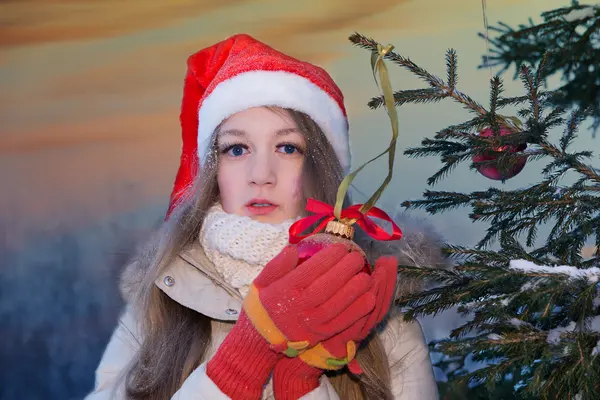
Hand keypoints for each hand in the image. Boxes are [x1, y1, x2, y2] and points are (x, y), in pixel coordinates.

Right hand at [207, 244, 375, 399]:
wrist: (260, 338)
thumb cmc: (263, 304)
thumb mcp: (261, 282)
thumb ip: (276, 265)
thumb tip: (292, 248)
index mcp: (284, 291)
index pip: (309, 272)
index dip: (327, 259)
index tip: (341, 247)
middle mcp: (298, 307)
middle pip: (326, 287)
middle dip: (345, 270)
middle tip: (357, 257)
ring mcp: (310, 323)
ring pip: (336, 305)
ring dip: (354, 290)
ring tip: (366, 275)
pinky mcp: (320, 335)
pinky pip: (342, 323)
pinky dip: (357, 311)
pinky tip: (369, 298)